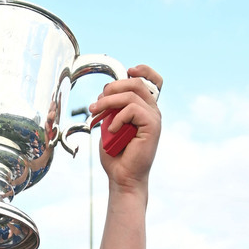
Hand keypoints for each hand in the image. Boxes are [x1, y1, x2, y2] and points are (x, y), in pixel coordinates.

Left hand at [89, 64, 161, 186]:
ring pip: (131, 95)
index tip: (128, 70)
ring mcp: (154, 118)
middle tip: (95, 104)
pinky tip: (111, 130)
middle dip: (112, 88)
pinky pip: (132, 109)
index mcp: (145, 109)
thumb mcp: (110, 125)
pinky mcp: (152, 126)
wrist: (122, 178)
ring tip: (95, 114)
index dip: (143, 70)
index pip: (153, 81)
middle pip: (136, 83)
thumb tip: (106, 92)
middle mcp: (152, 111)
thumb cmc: (116, 155)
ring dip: (108, 102)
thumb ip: (112, 108)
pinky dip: (117, 118)